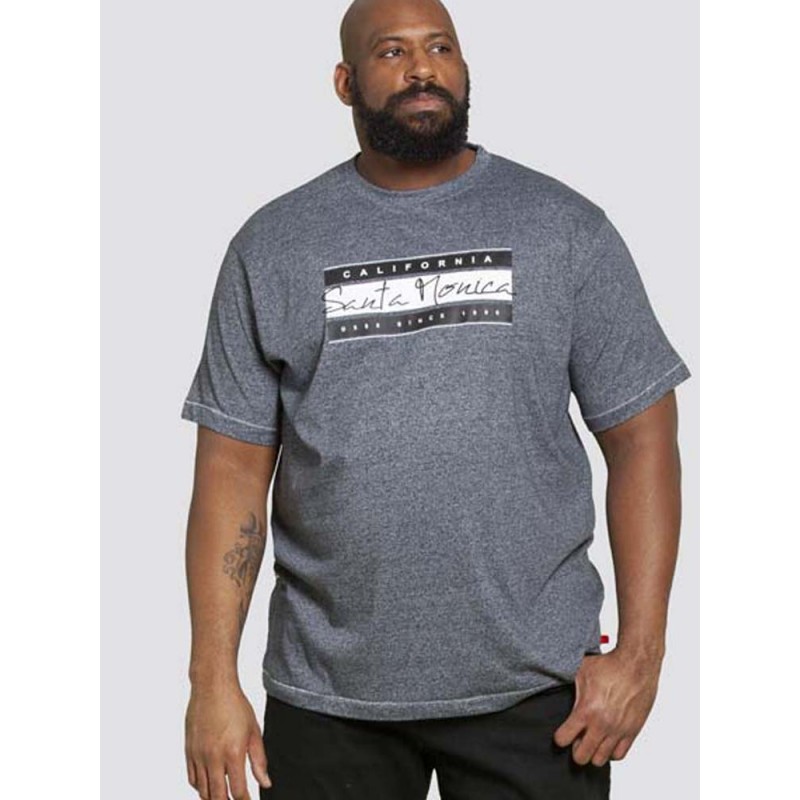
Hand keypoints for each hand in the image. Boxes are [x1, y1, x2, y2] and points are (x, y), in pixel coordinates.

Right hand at [185, 682, 271, 799]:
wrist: (212, 687)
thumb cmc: (235, 705)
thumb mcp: (254, 731)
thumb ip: (259, 761)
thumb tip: (265, 783)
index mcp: (232, 753)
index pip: (238, 791)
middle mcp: (213, 757)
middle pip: (217, 796)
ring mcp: (198, 755)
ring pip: (202, 791)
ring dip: (213, 797)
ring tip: (223, 796)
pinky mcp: (189, 751)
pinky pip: (192, 778)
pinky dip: (200, 787)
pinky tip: (209, 784)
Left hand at [552, 647, 661, 766]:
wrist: (636, 664)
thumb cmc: (609, 664)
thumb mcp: (581, 671)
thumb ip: (567, 683)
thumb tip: (549, 679)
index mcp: (586, 710)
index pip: (564, 739)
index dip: (560, 737)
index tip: (561, 733)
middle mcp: (602, 724)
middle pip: (582, 756)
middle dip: (575, 749)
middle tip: (576, 739)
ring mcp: (618, 730)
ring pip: (600, 759)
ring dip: (593, 751)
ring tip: (591, 740)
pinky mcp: (632, 731)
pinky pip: (619, 755)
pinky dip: (610, 752)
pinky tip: (606, 740)